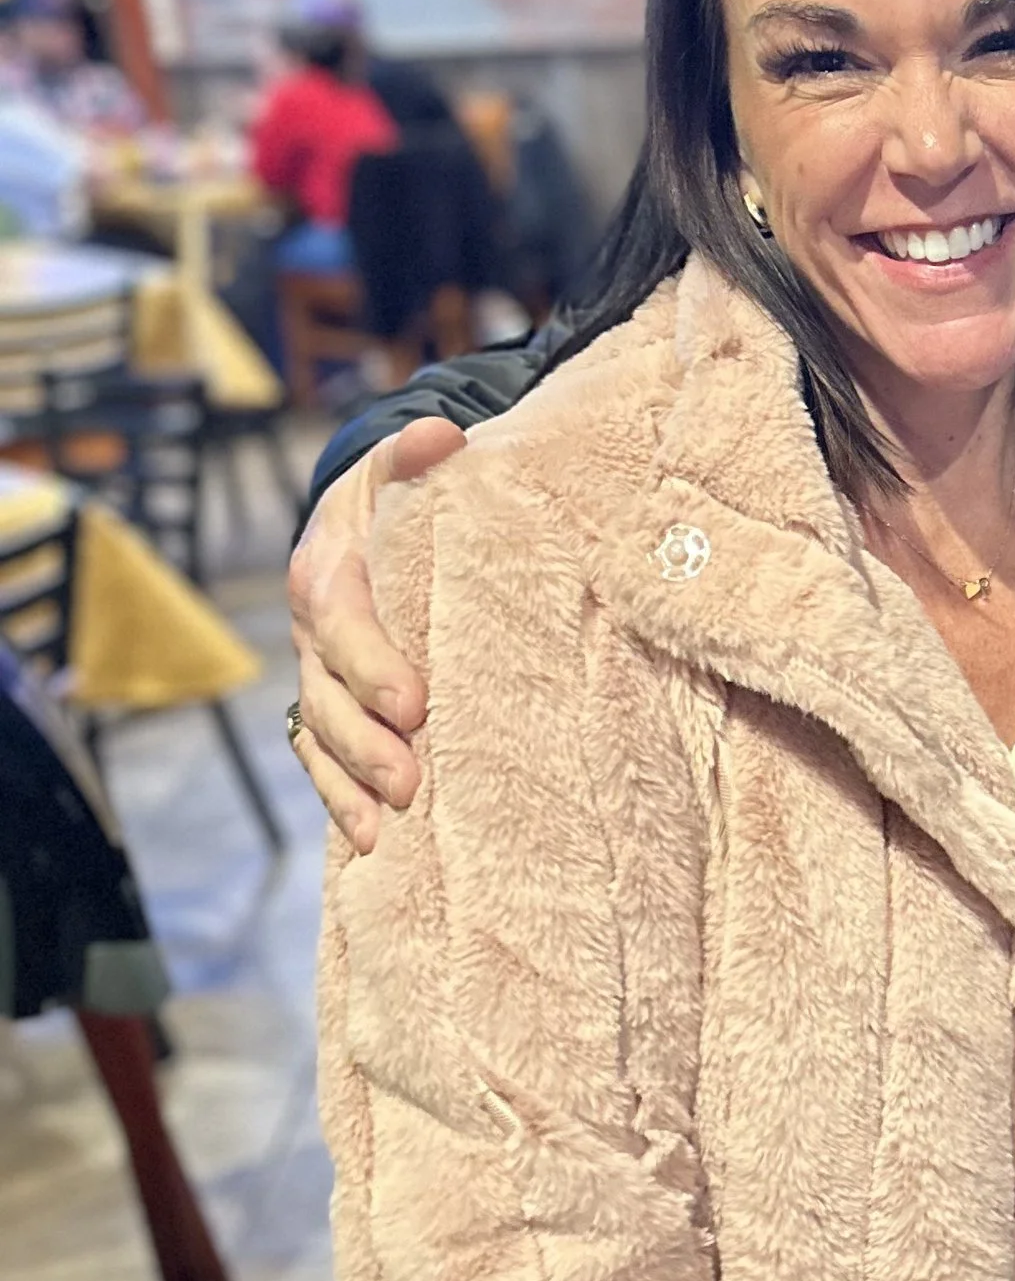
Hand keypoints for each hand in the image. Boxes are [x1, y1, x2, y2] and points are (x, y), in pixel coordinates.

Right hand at [285, 420, 465, 849]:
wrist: (359, 523)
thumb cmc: (391, 501)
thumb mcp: (397, 468)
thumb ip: (415, 455)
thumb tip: (438, 438)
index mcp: (327, 575)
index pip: (344, 626)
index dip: (373, 668)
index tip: (414, 705)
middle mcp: (311, 633)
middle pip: (327, 696)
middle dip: (365, 743)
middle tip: (410, 779)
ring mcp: (316, 676)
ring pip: (319, 736)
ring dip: (350, 783)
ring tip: (386, 822)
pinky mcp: (328, 707)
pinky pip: (321, 760)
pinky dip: (339, 800)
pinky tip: (370, 842)